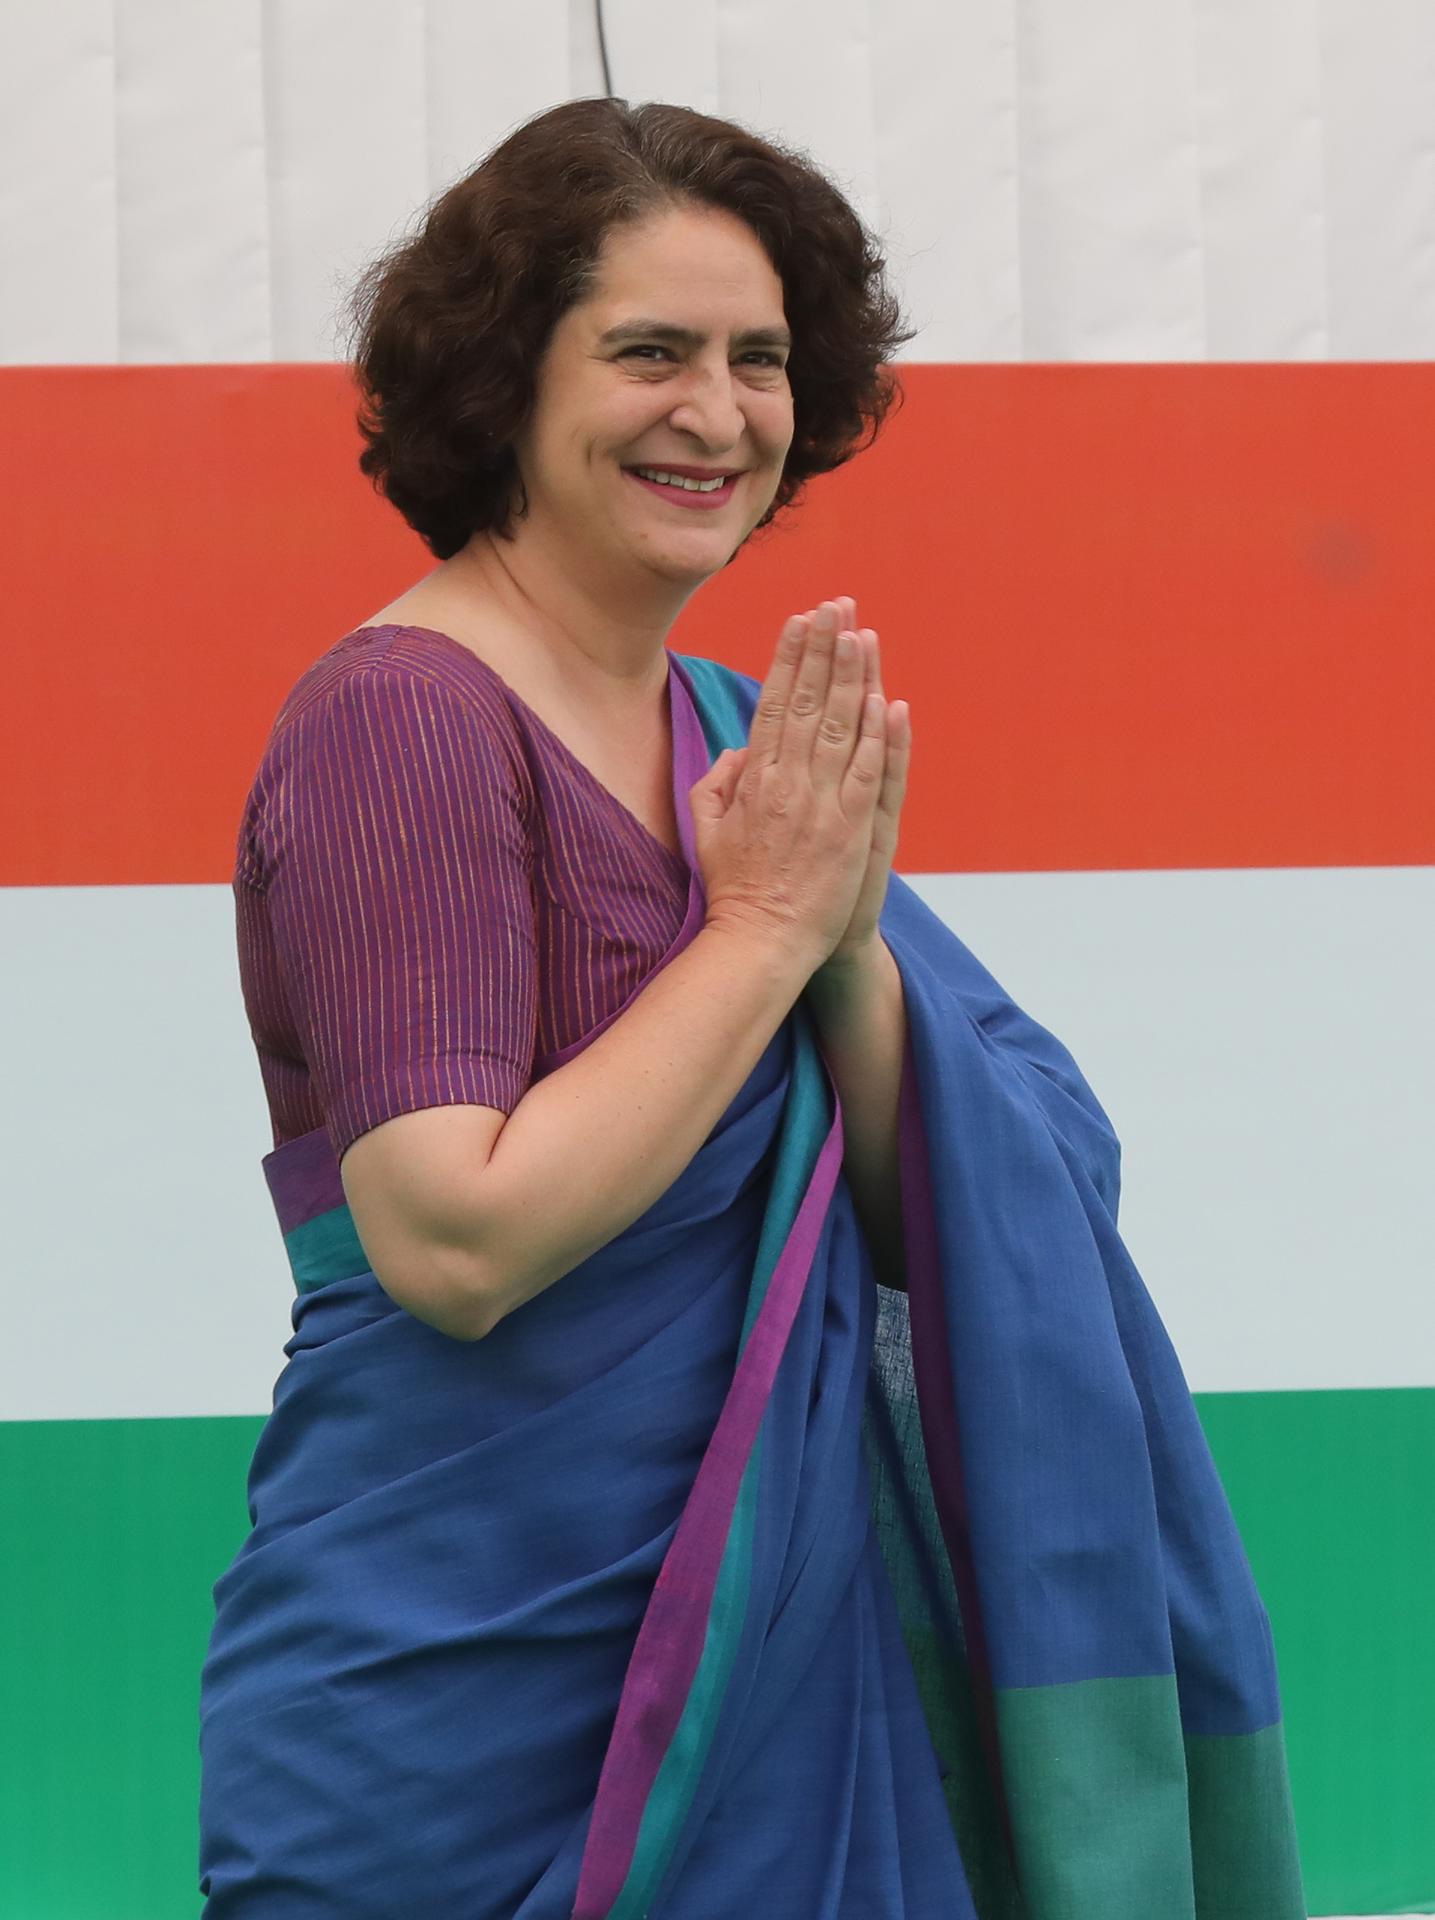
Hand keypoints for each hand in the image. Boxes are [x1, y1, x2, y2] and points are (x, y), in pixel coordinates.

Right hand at [714, 596, 909, 972]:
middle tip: (836, 605)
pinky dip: (878, 735)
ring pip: (841, 727)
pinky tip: (885, 698)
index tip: (800, 620)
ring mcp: (821, 805)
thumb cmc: (733, 889)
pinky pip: (866, 772)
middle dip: (823, 649)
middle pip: (809, 702)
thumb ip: (716, 784)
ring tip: (861, 632)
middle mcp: (787, 783)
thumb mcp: (707, 830)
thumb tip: (737, 751)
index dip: (789, 658)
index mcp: (754, 779)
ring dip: (853, 676)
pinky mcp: (850, 830)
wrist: (760, 941)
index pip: (775, 704)